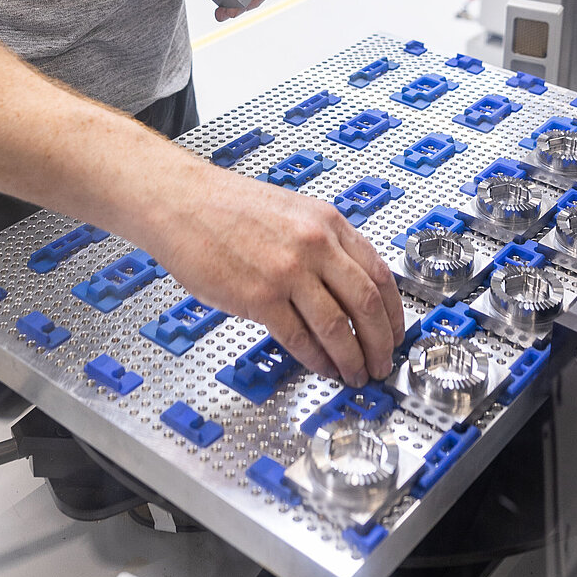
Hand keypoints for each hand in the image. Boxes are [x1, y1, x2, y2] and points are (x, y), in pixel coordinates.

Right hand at [152, 159, 405, 384]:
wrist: (181, 202)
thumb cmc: (226, 206)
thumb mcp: (292, 211)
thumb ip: (323, 244)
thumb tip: (348, 287)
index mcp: (327, 222)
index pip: (379, 273)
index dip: (394, 313)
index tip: (395, 334)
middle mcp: (314, 244)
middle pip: (366, 304)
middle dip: (380, 343)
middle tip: (381, 364)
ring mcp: (288, 271)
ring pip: (338, 327)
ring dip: (352, 358)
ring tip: (354, 374)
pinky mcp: (259, 296)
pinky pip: (300, 338)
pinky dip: (316, 359)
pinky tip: (321, 367)